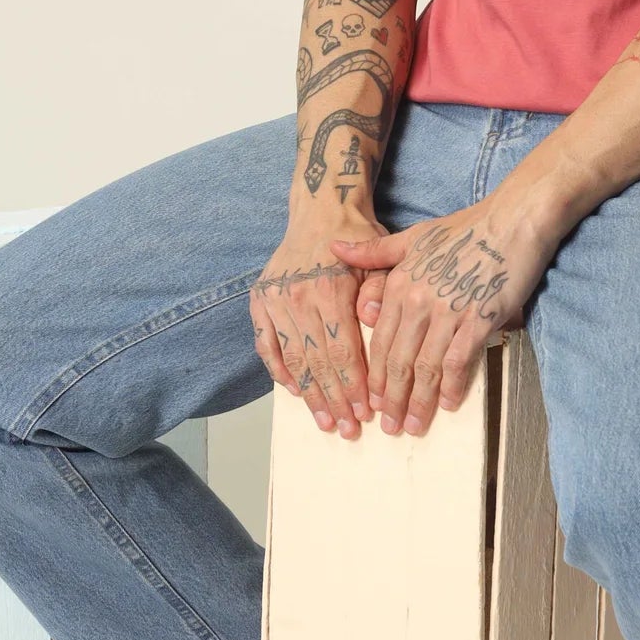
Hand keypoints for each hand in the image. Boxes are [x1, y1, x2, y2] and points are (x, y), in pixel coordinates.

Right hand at [251, 212, 384, 439]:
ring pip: (292, 359)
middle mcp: (298, 298)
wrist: (321, 209)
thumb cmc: (358, 237)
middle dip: (335, 400)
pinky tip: (294, 390)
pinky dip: (278, 370)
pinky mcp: (260, 300)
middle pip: (318, 363)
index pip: (343, 352)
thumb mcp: (379, 258)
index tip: (365, 413)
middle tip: (348, 430)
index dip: (353, 386)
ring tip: (324, 421)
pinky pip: (265, 344)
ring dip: (309, 394)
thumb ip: (378, 293)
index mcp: (330, 291)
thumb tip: (371, 324)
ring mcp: (275, 300)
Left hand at [329, 196, 557, 437]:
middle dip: (391, 399)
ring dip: (419, 401)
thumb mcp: (413, 237)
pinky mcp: (478, 318)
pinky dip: (453, 386)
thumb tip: (334, 247)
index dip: (374, 377)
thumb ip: (374, 252)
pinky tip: (450, 404)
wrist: (512, 220)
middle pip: (398, 361)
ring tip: (414, 426)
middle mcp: (418, 301)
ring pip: (425, 367)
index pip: (379, 342)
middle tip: (389, 427)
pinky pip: (458, 361)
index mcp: (399, 284)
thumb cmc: (465, 229)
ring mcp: (448, 311)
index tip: (372, 402)